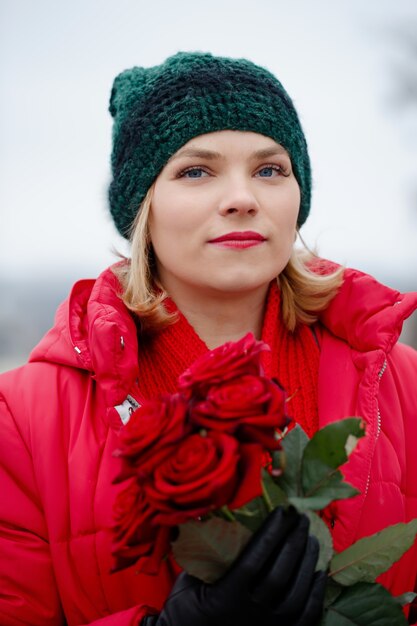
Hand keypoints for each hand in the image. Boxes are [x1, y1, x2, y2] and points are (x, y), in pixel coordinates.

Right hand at [142, 506, 325, 625]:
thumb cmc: (184, 614)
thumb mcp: (187, 584)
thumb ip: (202, 555)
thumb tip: (210, 516)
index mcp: (226, 596)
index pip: (255, 558)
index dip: (271, 533)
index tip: (283, 511)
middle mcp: (250, 615)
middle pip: (280, 573)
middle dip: (294, 542)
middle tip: (303, 518)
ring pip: (296, 595)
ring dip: (307, 564)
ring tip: (313, 539)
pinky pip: (305, 618)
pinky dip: (315, 594)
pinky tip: (320, 573)